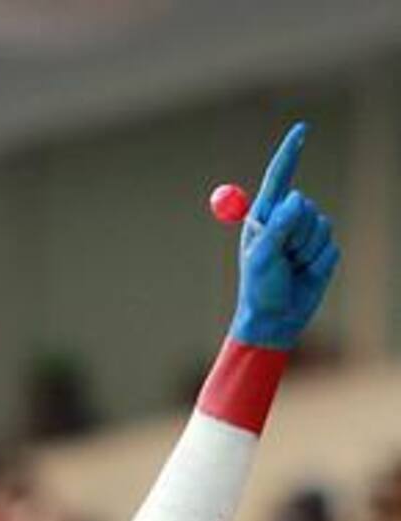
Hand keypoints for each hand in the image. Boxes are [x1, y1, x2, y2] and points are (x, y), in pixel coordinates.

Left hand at [231, 122, 339, 349]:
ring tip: (291, 268)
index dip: (291, 152)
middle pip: (304, 204)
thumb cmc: (259, 289)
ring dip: (306, 249)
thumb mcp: (261, 257)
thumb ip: (277, 226)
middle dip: (296, 231)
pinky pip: (331, 244)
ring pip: (320, 224)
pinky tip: (305, 274)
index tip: (302, 129)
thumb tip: (296, 198)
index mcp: (264, 216)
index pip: (280, 177)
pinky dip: (319, 261)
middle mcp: (286, 220)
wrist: (276, 320)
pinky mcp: (323, 251)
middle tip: (283, 257)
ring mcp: (306, 235)